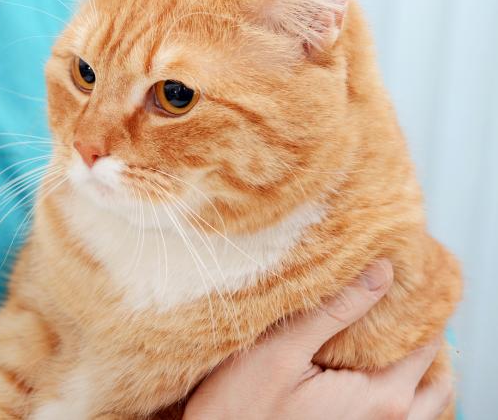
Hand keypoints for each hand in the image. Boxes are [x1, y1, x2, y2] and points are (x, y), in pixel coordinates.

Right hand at [183, 260, 452, 419]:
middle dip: (424, 340)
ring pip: (422, 400)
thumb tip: (382, 271)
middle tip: (397, 308)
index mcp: (381, 398)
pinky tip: (360, 363)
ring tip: (383, 336)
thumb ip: (335, 311)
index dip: (419, 307)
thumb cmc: (240, 406)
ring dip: (412, 368)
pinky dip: (393, 385)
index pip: (427, 344)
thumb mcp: (282, 349)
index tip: (400, 279)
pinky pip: (398, 413)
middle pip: (436, 377)